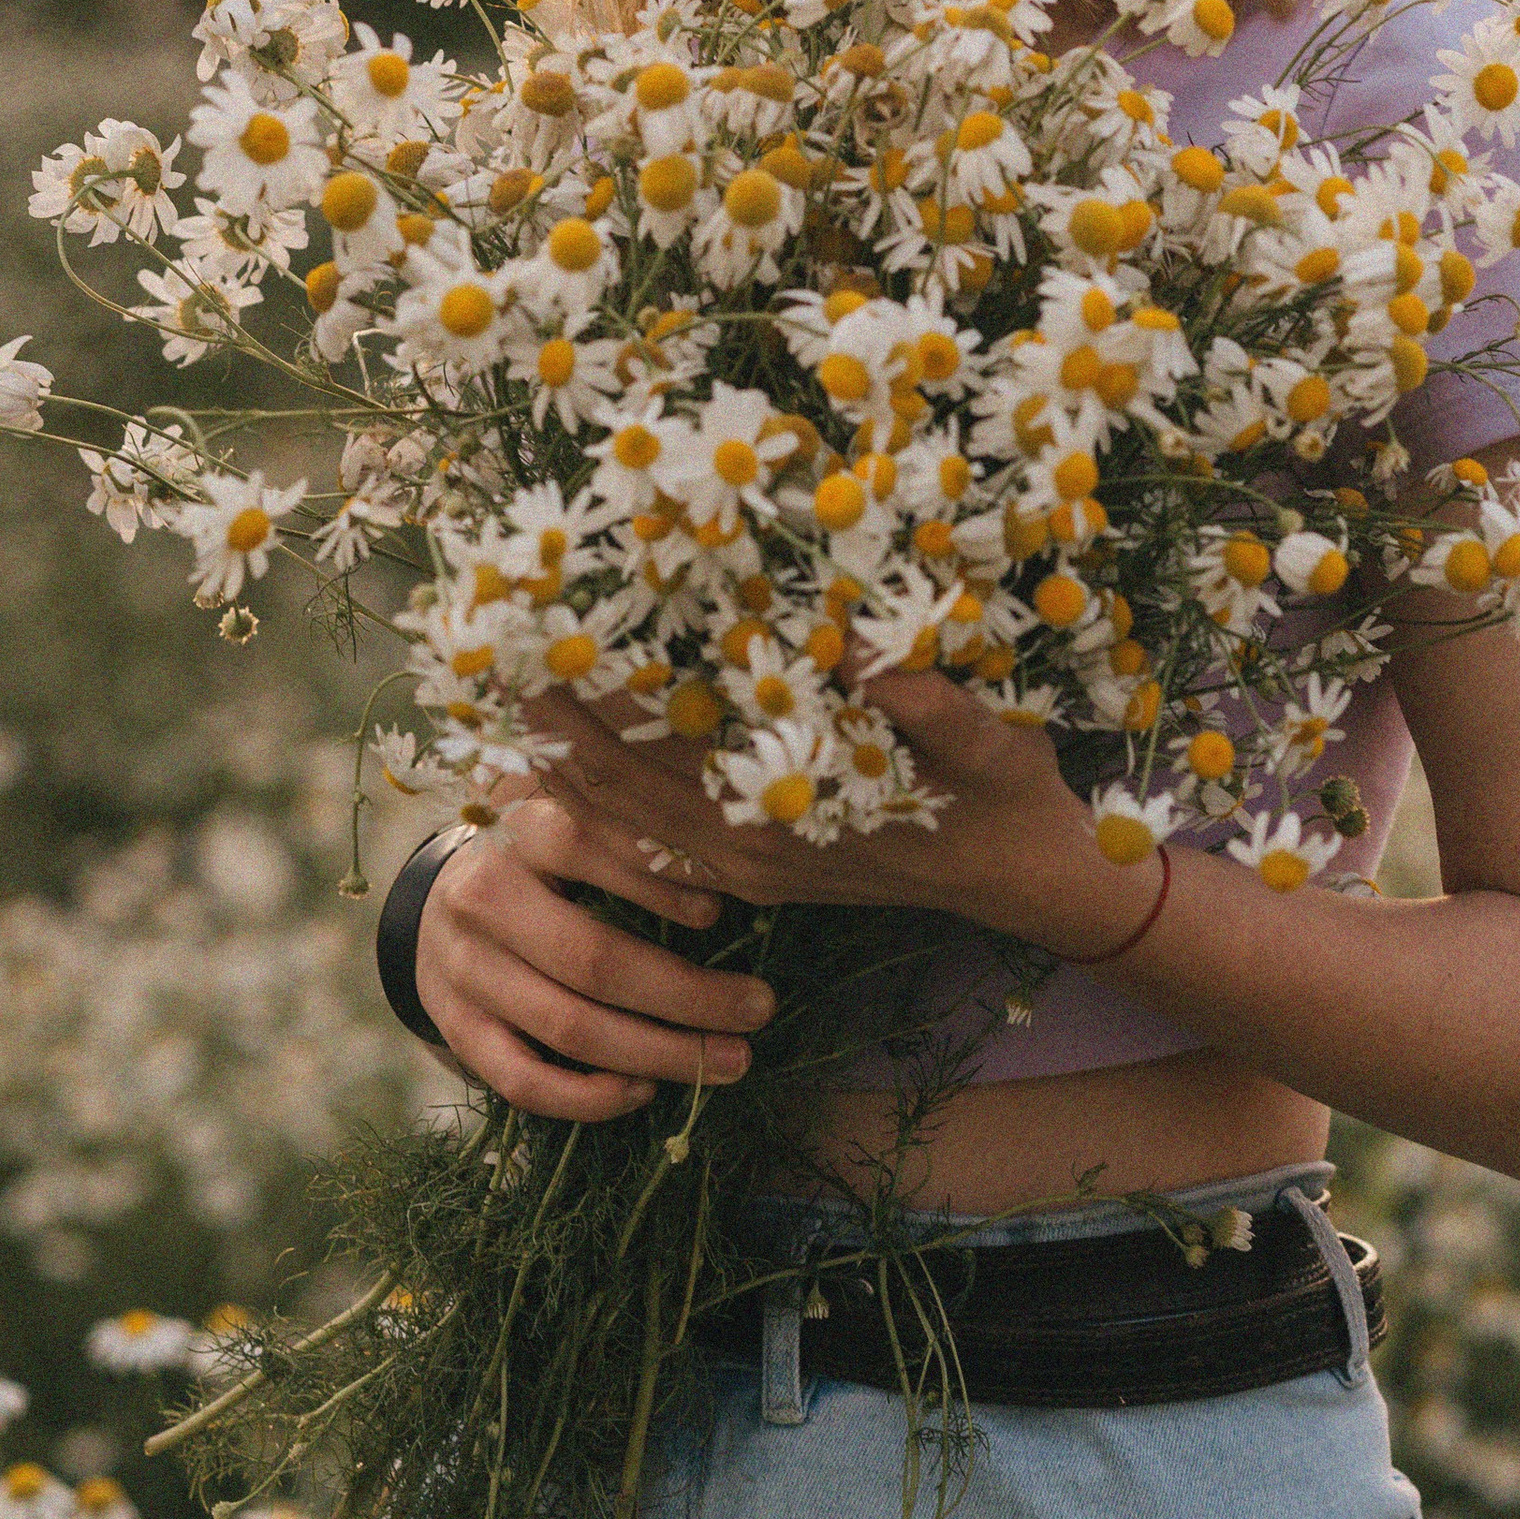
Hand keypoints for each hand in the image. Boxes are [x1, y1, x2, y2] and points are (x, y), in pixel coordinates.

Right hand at [412, 802, 777, 1122]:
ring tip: (730, 1061)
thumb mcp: (567, 825)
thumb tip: (733, 878)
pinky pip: (523, 1082)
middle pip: (592, 958)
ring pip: (568, 1027)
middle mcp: (482, 899)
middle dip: (687, 994)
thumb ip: (629, 839)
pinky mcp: (455, 1029)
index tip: (721, 913)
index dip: (656, 881)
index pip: (584, 845)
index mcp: (517, 831)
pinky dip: (589, 1098)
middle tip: (759, 1009)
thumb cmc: (535, 863)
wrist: (434, 906)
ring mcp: (463, 970)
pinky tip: (645, 1091)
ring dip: (660, 1054)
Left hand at [512, 670, 1147, 960]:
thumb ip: (930, 702)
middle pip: (627, 784)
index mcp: (792, 810)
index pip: (676, 746)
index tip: (552, 638)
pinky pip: (655, 845)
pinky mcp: (756, 872)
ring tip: (502, 703)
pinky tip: (561, 780)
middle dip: (560, 722)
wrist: (1026, 880)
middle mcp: (751, 846)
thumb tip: (868, 651)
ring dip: (566, 764)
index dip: (611, 694)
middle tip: (493, 655)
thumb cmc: (1008, 800)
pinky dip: (600, 812)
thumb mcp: (991, 740)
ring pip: (628, 818)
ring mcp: (748, 864)